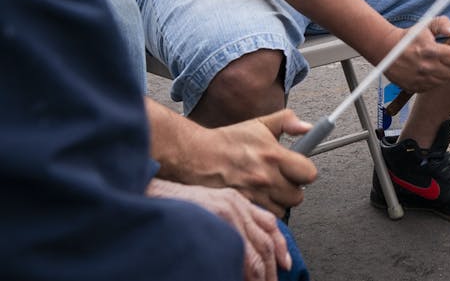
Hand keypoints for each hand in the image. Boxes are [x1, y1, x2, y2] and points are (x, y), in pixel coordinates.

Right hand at [149, 178, 289, 280]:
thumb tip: (240, 247)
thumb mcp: (206, 203)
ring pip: (252, 255)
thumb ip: (228, 217)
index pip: (268, 225)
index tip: (285, 263)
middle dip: (271, 268)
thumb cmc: (172, 202)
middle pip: (264, 243)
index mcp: (235, 201)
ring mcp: (223, 217)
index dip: (279, 247)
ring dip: (259, 275)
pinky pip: (233, 255)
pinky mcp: (210, 227)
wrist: (148, 193)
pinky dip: (239, 271)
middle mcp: (234, 207)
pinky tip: (236, 277)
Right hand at [205, 111, 318, 215]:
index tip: (297, 168)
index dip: (305, 171)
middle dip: (292, 189)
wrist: (195, 156)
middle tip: (281, 180)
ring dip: (277, 202)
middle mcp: (265, 179)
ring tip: (267, 189)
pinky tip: (256, 198)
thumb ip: (287, 121)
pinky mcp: (241, 208)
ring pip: (282, 210)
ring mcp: (253, 196)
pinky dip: (262, 211)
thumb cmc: (226, 141)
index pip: (309, 174)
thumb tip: (307, 128)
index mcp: (274, 157)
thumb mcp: (260, 124)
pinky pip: (263, 217)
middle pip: (297, 197)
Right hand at [382, 16, 449, 91]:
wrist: (387, 49)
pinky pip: (431, 88)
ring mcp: (419, 79)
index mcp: (431, 50)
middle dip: (449, 65)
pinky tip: (424, 72)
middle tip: (441, 59)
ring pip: (443, 81)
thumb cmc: (408, 38)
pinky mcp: (413, 87)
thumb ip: (443, 24)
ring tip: (431, 65)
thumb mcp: (426, 25)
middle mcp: (426, 67)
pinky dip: (430, 81)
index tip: (449, 52)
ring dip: (440, 74)